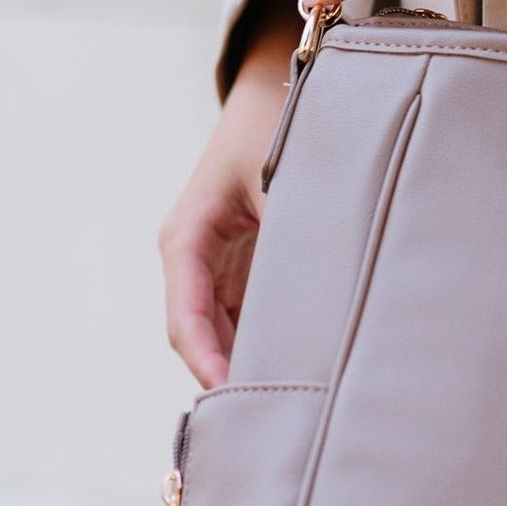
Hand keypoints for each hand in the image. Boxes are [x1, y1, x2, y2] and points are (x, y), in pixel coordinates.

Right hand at [159, 14, 297, 389]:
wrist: (278, 85)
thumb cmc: (277, 123)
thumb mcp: (284, 174)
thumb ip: (293, 230)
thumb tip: (318, 291)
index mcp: (187, 237)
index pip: (188, 318)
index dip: (209, 361)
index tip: (237, 397)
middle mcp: (193, 257)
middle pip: (205, 337)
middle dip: (236, 377)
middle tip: (278, 421)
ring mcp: (216, 265)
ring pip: (227, 334)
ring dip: (254, 364)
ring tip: (297, 406)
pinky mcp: (243, 266)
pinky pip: (249, 318)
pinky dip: (270, 343)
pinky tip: (306, 370)